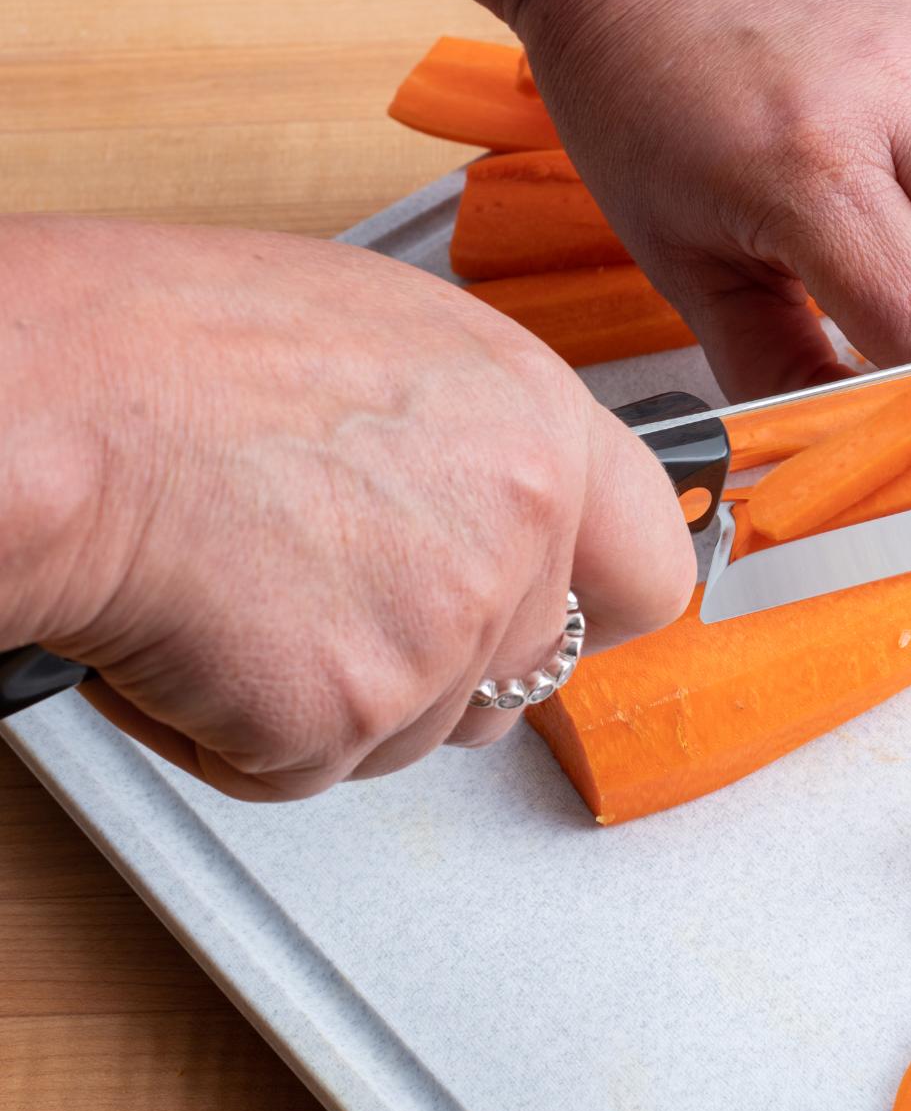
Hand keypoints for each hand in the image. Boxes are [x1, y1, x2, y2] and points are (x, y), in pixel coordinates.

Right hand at [0, 217, 693, 799]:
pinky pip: (304, 766)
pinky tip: (189, 634)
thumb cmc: (164, 350)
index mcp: (537, 424)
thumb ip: (472, 443)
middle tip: (327, 590)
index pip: (651, 567)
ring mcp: (444, 630)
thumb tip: (489, 498)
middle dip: (434, 658)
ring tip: (234, 583)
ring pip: (414, 728)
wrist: (48, 404)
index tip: (562, 609)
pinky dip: (235, 729)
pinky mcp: (348, 716)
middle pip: (520, 670)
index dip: (597, 602)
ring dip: (327, 694)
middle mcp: (519, 527)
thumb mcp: (378, 345)